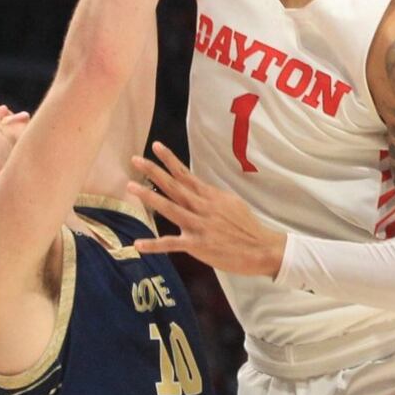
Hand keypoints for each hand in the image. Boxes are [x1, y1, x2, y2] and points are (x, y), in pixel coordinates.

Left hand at [128, 142, 286, 276]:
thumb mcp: (231, 202)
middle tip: (135, 159)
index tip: (155, 146)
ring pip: (170, 208)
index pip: (186, 174)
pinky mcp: (198, 245)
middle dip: (154, 172)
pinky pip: (172, 244)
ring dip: (150, 198)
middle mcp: (202, 207)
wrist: (262, 249)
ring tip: (131, 187)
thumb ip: (211, 196)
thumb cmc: (247, 226)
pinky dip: (154, 244)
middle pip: (174, 186)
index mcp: (210, 196)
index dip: (170, 160)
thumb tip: (196, 188)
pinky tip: (138, 244)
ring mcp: (199, 225)